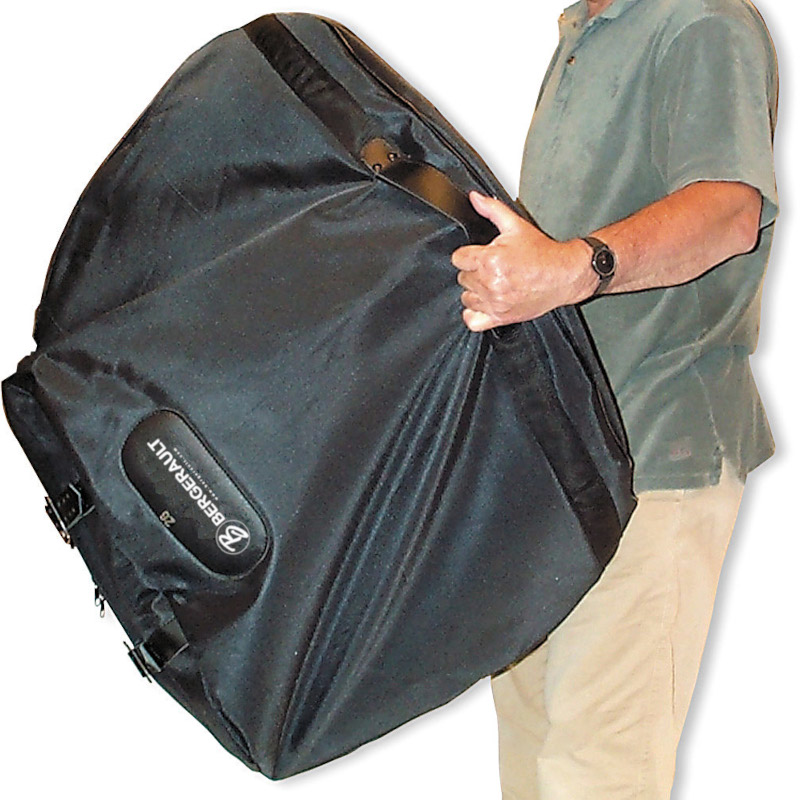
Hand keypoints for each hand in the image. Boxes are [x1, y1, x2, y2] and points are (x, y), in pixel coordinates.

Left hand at [450, 192, 594, 330]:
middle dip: (474, 271)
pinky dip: (475, 314)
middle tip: (491, 268)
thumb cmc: (543, 253)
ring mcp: (495, 302)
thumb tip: (475, 198)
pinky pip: (472, 321)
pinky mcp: (501, 317)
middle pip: (462, 278)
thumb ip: (492, 210)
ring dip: (475, 291)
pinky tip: (485, 303)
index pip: (458, 259)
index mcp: (490, 259)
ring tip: (491, 284)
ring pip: (466, 298)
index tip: (479, 255)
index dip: (468, 255)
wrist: (564, 274)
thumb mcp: (516, 225)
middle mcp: (490, 283)